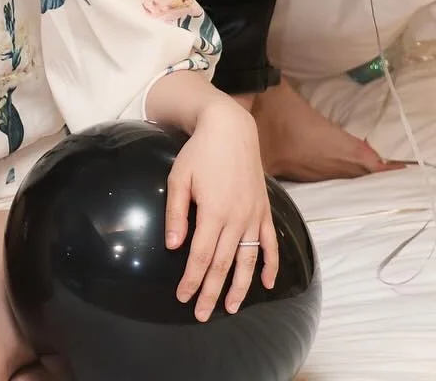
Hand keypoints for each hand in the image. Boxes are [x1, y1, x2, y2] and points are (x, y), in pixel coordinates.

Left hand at [166, 102, 277, 320]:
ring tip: (230, 308)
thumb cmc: (199, 153)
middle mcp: (236, 219)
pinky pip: (270, 244)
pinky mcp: (264, 212)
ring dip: (239, 287)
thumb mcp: (179, 178)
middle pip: (222, 265)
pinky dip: (270, 265)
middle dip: (211, 292)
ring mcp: (253, 217)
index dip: (192, 280)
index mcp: (212, 212)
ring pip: (247, 261)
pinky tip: (267, 284)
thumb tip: (174, 246)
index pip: (200, 256)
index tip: (183, 297)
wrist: (230, 130)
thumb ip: (176, 213)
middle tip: (202, 314)